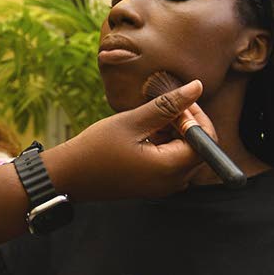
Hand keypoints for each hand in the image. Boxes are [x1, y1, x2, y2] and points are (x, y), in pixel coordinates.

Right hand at [45, 80, 210, 201]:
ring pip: (183, 153)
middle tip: (161, 105)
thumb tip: (196, 87)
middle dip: (185, 123)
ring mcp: (163, 187)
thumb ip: (168, 105)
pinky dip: (163, 144)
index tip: (176, 100)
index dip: (196, 117)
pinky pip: (170, 162)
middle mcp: (173, 183)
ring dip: (173, 133)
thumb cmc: (96, 149)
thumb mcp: (132, 121)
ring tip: (147, 118)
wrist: (68, 176)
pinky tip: (143, 132)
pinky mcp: (153, 185)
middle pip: (197, 148)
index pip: (205, 141)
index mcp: (170, 169)